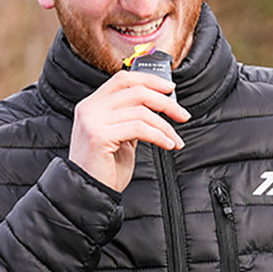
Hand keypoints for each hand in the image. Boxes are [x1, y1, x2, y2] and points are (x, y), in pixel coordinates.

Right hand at [69, 69, 190, 192]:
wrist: (89, 192)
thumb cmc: (106, 167)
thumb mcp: (121, 135)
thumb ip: (133, 117)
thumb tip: (161, 102)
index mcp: (93, 104)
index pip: (124, 79)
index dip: (150, 80)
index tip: (171, 89)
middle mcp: (89, 109)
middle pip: (137, 92)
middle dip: (166, 103)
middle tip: (183, 115)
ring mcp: (92, 121)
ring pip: (141, 111)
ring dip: (166, 126)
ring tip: (175, 140)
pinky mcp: (99, 136)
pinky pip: (139, 128)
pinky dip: (159, 136)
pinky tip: (168, 145)